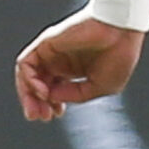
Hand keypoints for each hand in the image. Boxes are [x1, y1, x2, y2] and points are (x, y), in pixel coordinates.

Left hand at [14, 13, 146, 120]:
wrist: (122, 30)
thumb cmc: (119, 56)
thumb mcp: (101, 87)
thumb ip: (76, 95)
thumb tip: (51, 97)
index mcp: (75, 69)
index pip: (52, 89)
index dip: (52, 104)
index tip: (58, 114)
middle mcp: (60, 60)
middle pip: (38, 84)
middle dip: (36, 104)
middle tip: (41, 117)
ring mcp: (52, 52)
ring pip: (28, 75)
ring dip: (28, 95)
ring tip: (37, 110)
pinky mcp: (46, 43)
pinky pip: (26, 63)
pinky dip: (28, 79)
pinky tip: (42, 90)